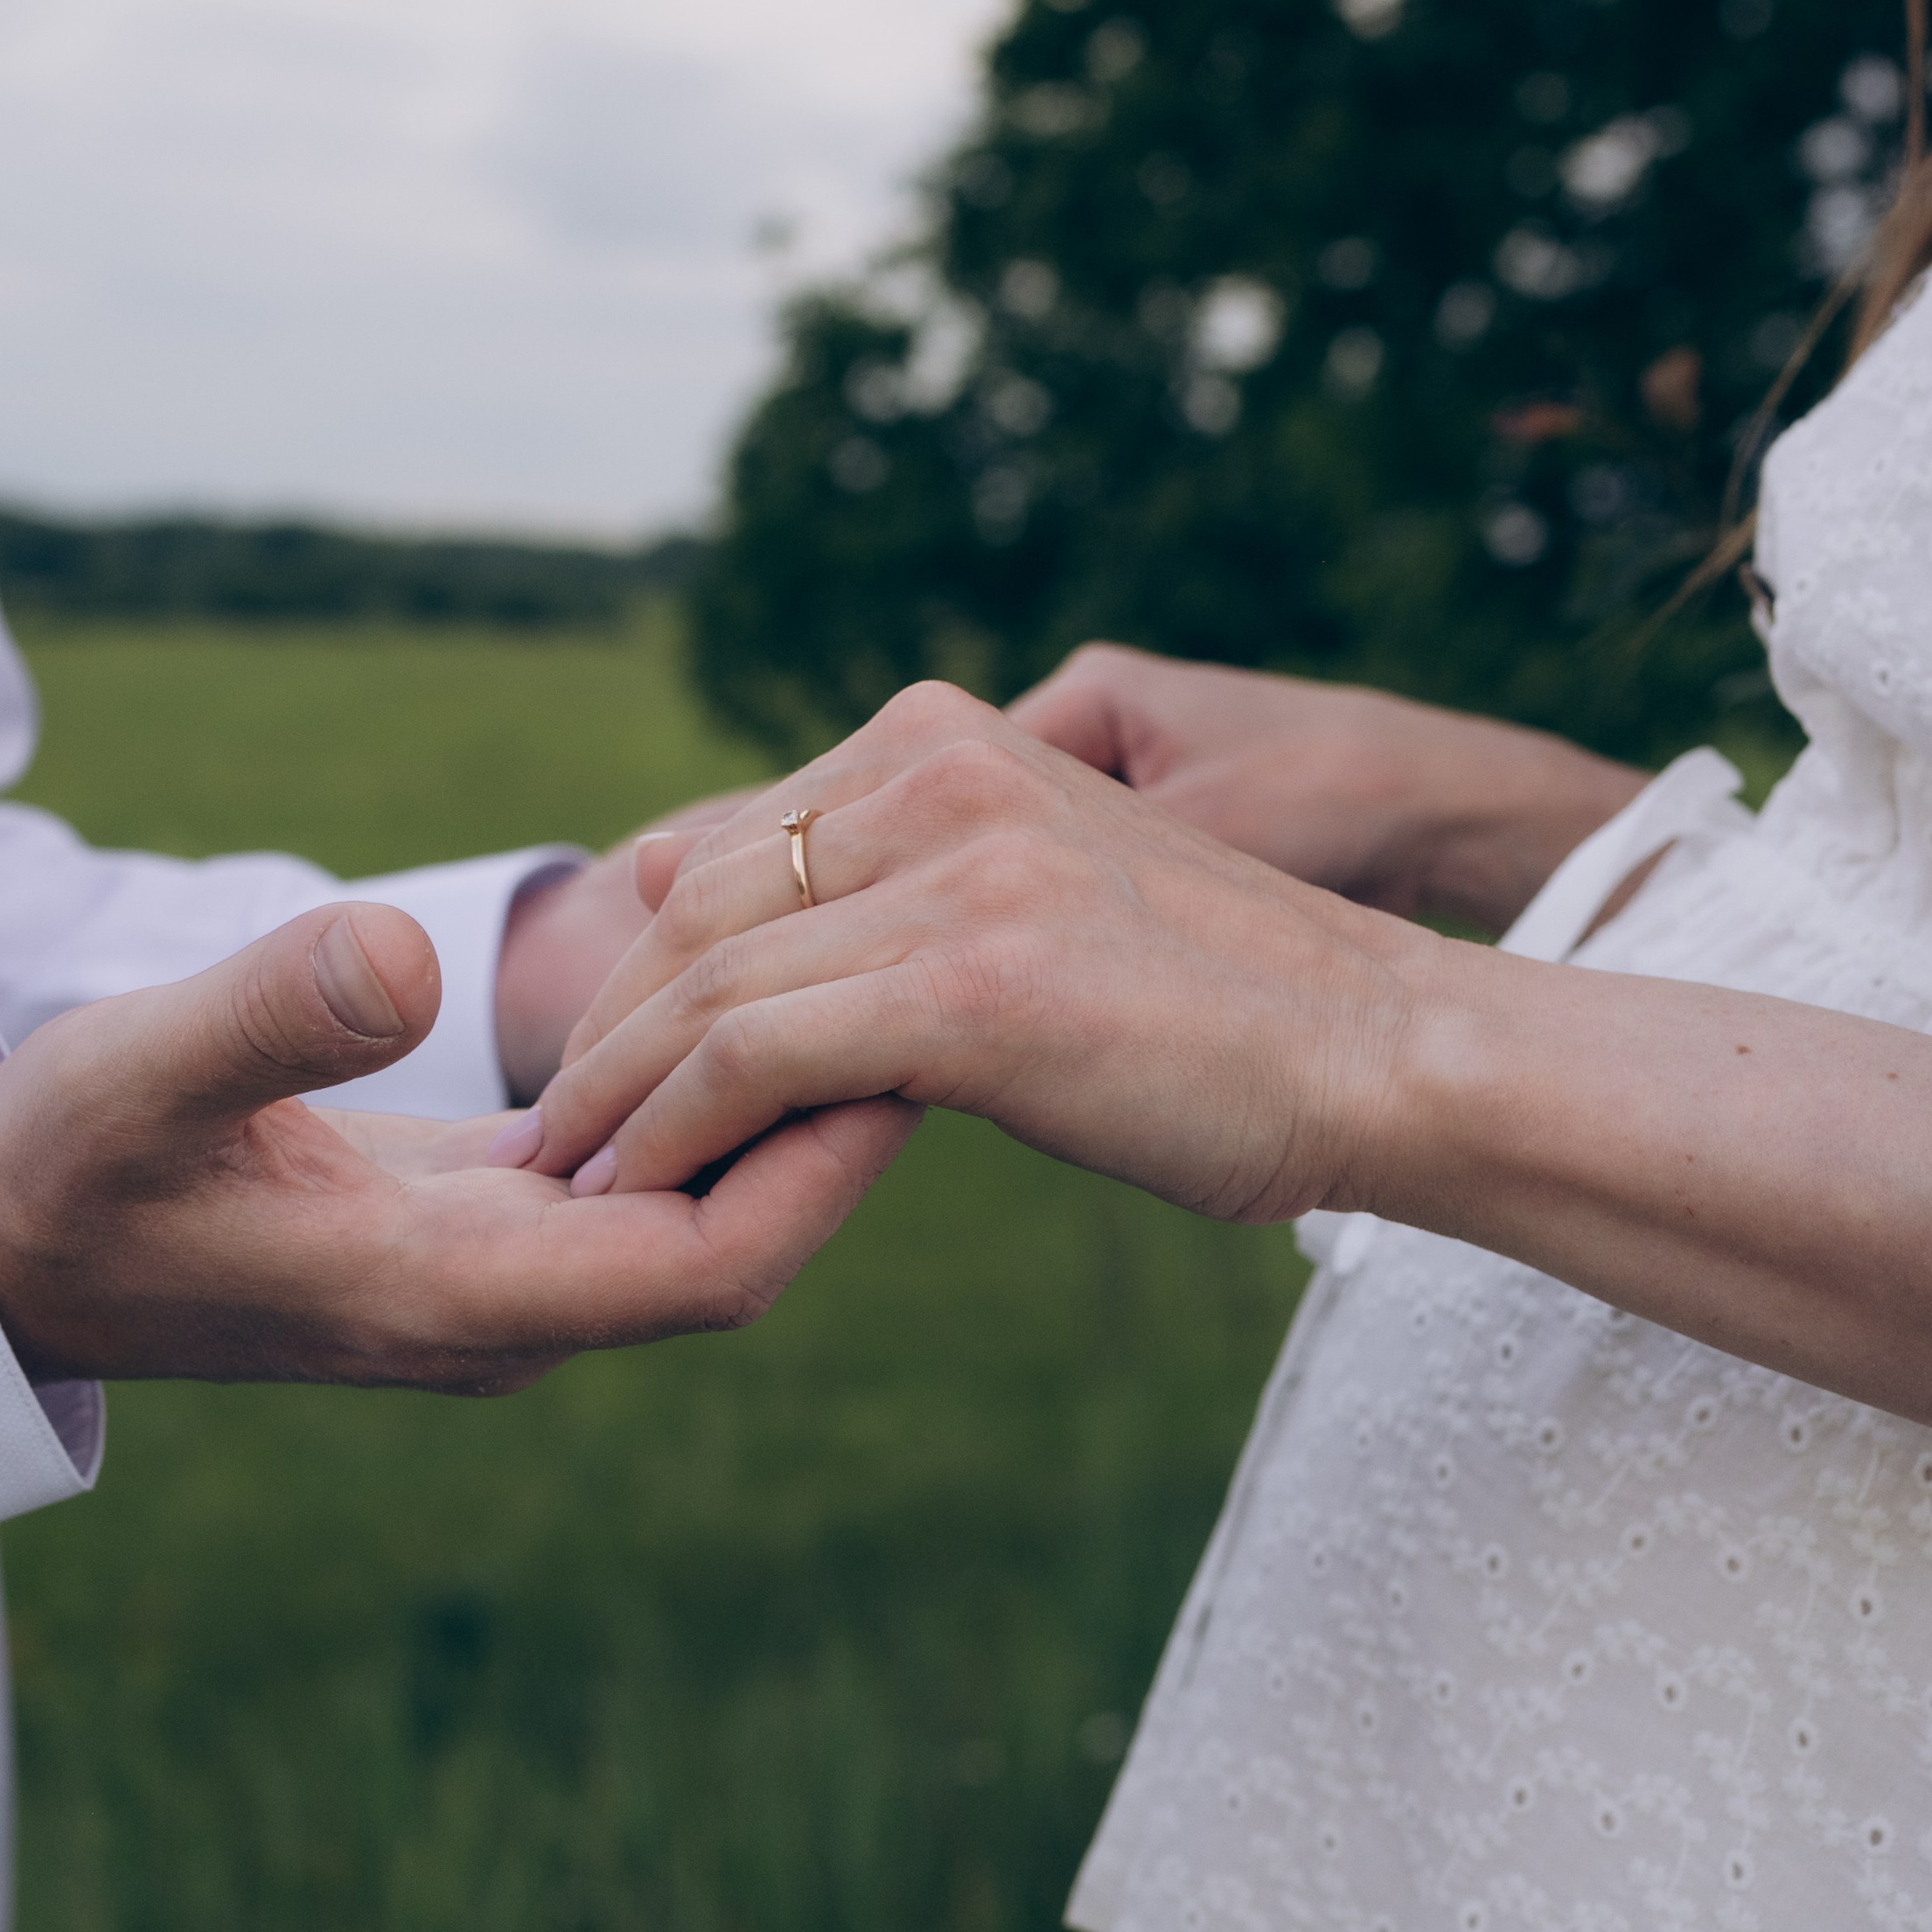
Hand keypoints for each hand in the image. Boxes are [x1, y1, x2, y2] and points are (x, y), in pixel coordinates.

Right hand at [0, 898, 911, 1391]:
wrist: (6, 1244)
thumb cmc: (61, 1171)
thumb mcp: (135, 1076)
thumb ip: (263, 1016)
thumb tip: (400, 954)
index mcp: (458, 1297)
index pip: (711, 1267)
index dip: (824, 1168)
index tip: (913, 1047)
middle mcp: (513, 1303)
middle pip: (743, 1237)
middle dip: (849, 1124)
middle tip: (946, 980)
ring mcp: (509, 1267)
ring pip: (704, 1201)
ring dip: (791, 1096)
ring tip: (877, 959)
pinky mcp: (493, 1217)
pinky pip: (648, 1166)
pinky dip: (710, 1084)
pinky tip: (746, 975)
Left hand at [520, 687, 1931, 1435]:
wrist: (1386, 1052)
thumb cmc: (1226, 1011)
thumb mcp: (1043, 897)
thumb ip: (909, 883)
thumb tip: (740, 916)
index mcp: (953, 736)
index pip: (733, 843)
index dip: (641, 961)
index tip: (592, 1061)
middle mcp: (943, 770)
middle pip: (696, 905)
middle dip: (602, 1031)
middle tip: (545, 1136)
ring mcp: (958, 866)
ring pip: (705, 980)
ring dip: (609, 1095)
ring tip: (560, 1182)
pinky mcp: (972, 979)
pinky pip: (752, 1052)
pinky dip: (668, 1131)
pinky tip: (630, 1196)